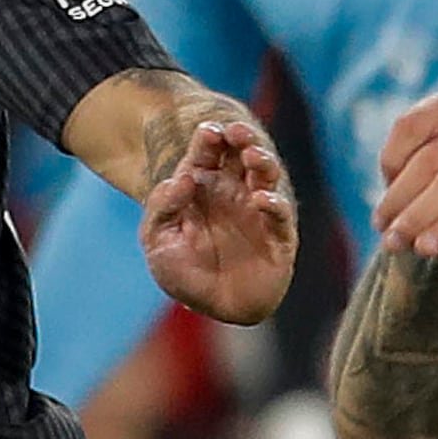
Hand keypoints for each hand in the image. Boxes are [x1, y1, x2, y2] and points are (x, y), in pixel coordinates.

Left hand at [140, 110, 298, 324]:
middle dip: (242, 138)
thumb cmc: (183, 272)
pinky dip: (273, 204)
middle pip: (241, 154)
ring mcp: (257, 212)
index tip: (208, 132)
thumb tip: (182, 179)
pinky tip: (261, 199)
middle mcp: (233, 193)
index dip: (209, 138)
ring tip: (252, 156)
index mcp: (203, 187)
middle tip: (237, 131)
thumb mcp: (157, 240)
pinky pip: (280, 216)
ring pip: (266, 176)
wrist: (210, 307)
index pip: (208, 153)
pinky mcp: (278, 236)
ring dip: (262, 162)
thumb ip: (162, 208)